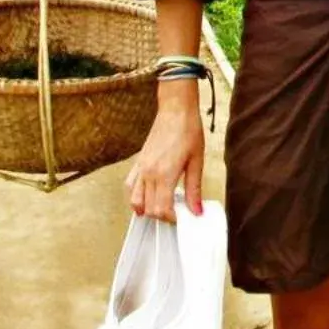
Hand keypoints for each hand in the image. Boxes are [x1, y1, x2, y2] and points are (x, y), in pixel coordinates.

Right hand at [126, 82, 204, 220]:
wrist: (176, 110)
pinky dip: (136, 196)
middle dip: (161, 216)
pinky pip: (130, 186)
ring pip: (135, 200)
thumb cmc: (187, 130)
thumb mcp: (196, 162)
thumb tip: (197, 210)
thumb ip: (195, 189)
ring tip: (162, 206)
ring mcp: (141, 168)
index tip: (181, 217)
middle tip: (175, 212)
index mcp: (164, 174)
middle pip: (148, 208)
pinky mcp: (139, 162)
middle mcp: (149, 173)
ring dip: (147, 208)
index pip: (161, 209)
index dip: (171, 218)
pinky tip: (147, 195)